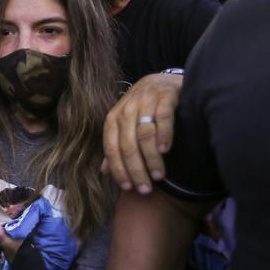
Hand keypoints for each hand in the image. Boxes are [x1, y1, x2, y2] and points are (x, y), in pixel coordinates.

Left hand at [101, 73, 181, 193]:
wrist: (162, 80)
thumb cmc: (142, 109)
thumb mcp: (125, 126)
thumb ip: (116, 146)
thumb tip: (104, 172)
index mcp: (113, 119)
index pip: (111, 148)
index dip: (118, 170)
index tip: (128, 188)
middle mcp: (126, 110)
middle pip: (128, 145)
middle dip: (136, 170)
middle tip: (146, 189)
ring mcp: (145, 101)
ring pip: (144, 135)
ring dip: (151, 159)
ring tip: (159, 176)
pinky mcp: (165, 95)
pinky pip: (162, 117)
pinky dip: (163, 134)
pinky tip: (165, 150)